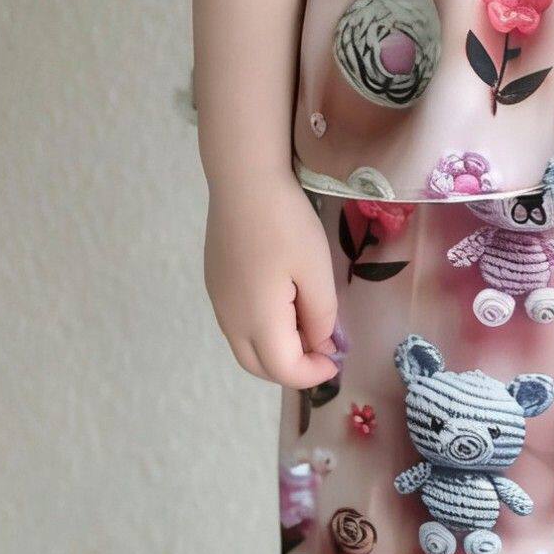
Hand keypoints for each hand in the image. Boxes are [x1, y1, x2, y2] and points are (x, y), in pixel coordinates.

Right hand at [204, 173, 341, 389]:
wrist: (244, 179)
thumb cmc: (286, 223)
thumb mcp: (316, 270)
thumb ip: (321, 316)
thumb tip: (321, 346)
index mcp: (256, 319)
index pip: (284, 370)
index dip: (313, 373)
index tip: (338, 358)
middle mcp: (230, 318)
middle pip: (258, 366)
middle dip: (292, 369)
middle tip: (322, 349)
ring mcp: (218, 300)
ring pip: (244, 346)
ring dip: (275, 350)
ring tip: (306, 325)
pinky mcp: (215, 282)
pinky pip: (236, 323)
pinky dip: (260, 330)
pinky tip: (282, 302)